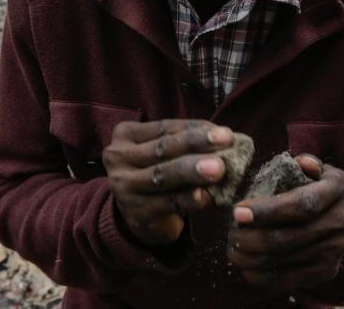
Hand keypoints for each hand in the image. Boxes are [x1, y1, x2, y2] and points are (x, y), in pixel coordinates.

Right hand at [103, 120, 233, 247]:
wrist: (141, 215)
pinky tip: (206, 196)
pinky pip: (167, 203)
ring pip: (163, 175)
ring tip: (219, 169)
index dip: (195, 128)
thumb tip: (224, 135)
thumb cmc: (159, 172)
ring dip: (193, 171)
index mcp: (125, 135)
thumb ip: (185, 142)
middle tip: (226, 143)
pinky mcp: (136, 213)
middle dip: (196, 145)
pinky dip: (189, 199)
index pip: (164, 128)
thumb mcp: (164, 152)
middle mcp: (118, 158)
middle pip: (162, 149)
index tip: (224, 132)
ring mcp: (123, 187)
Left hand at [228, 155, 343, 291]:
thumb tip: (301, 163)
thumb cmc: (314, 185)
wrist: (338, 218)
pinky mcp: (327, 271)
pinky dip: (261, 276)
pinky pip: (289, 280)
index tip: (238, 212)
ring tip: (233, 249)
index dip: (268, 211)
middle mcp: (342, 221)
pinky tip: (245, 267)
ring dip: (252, 257)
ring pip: (285, 259)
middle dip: (252, 237)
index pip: (302, 204)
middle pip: (290, 236)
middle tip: (230, 232)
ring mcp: (336, 249)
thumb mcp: (315, 168)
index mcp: (339, 189)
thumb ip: (305, 163)